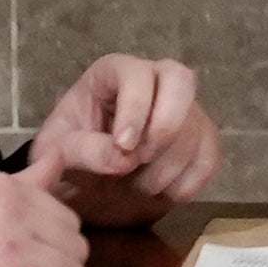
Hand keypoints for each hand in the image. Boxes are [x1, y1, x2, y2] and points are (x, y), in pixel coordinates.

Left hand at [25, 53, 221, 223]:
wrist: (84, 187)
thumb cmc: (66, 158)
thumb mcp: (58, 152)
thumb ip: (84, 150)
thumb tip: (123, 158)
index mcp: (113, 74)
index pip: (136, 74)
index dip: (136, 107)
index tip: (123, 145)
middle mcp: (154, 82)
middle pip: (182, 81)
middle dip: (167, 125)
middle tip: (141, 159)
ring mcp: (183, 109)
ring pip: (196, 126)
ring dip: (168, 166)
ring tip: (136, 187)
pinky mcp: (200, 140)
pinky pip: (209, 158)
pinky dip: (187, 183)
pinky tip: (159, 192)